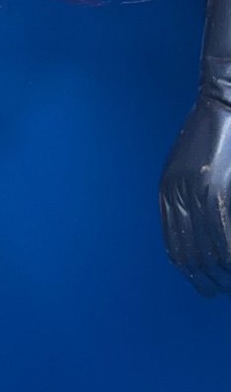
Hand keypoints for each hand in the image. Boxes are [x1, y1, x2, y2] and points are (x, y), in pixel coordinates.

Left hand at [158, 93, 230, 297]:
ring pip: (211, 248)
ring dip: (224, 270)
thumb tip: (197, 235)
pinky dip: (230, 249)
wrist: (223, 101)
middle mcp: (177, 195)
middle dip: (209, 279)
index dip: (192, 273)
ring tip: (230, 282)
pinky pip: (224, 231)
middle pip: (192, 254)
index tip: (207, 287)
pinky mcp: (217, 187)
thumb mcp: (187, 167)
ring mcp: (198, 191)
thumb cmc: (212, 134)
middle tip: (222, 290)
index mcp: (168, 193)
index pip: (175, 248)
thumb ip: (186, 197)